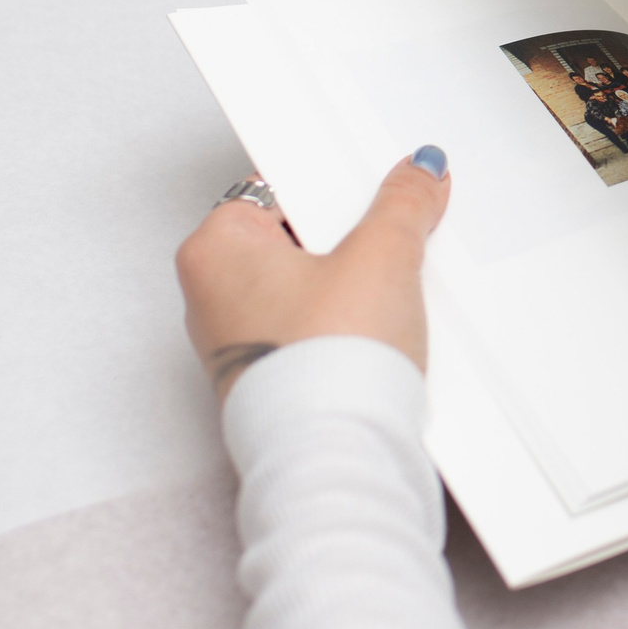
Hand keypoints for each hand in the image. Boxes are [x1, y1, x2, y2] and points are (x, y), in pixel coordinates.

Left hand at [175, 151, 448, 399]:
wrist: (334, 454)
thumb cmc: (325, 363)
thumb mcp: (381, 256)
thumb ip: (401, 203)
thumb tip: (416, 173)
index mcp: (213, 252)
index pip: (275, 191)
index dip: (331, 186)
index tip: (370, 187)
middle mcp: (210, 301)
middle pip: (294, 242)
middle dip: (346, 241)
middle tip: (387, 241)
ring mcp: (238, 347)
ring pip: (305, 292)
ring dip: (349, 288)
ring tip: (385, 294)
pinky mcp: (269, 384)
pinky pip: (310, 334)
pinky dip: (343, 330)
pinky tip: (378, 334)